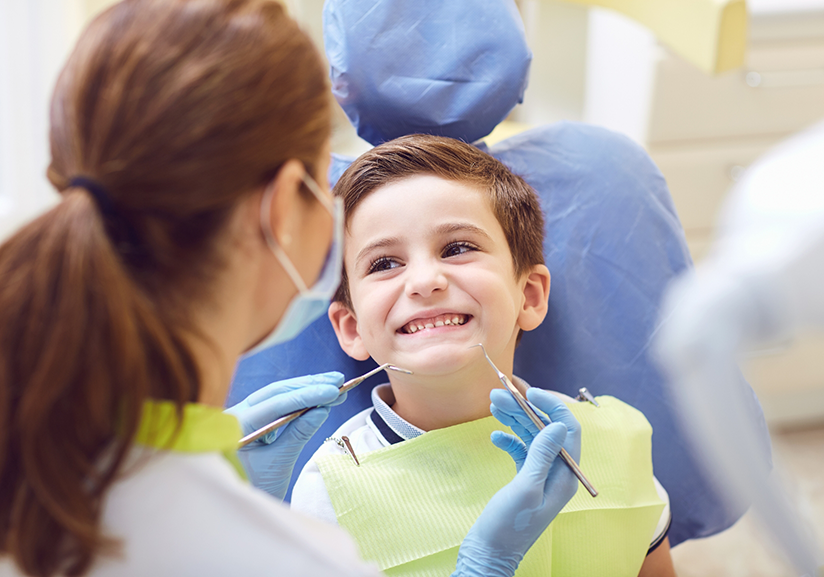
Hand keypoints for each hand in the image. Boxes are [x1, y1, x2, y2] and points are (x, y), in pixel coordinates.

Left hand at [224, 372, 345, 499]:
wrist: (239, 507)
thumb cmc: (254, 489)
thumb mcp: (278, 463)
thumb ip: (299, 433)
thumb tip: (322, 409)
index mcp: (236, 425)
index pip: (276, 403)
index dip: (307, 395)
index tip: (333, 390)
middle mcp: (236, 414)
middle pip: (276, 393)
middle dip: (309, 386)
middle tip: (338, 381)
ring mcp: (244, 416)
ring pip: (278, 395)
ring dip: (307, 389)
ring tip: (335, 385)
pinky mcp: (254, 421)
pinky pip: (278, 405)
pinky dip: (300, 401)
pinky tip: (319, 397)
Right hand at [452, 388, 580, 576]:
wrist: (489, 554)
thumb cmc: (508, 526)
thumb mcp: (525, 487)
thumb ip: (542, 455)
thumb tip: (559, 424)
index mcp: (565, 475)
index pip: (568, 430)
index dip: (551, 407)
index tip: (529, 392)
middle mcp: (556, 473)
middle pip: (545, 430)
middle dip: (524, 409)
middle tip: (497, 395)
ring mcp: (540, 476)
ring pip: (531, 437)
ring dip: (513, 420)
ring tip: (492, 404)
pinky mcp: (524, 480)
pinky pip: (520, 451)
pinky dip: (508, 440)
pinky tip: (494, 436)